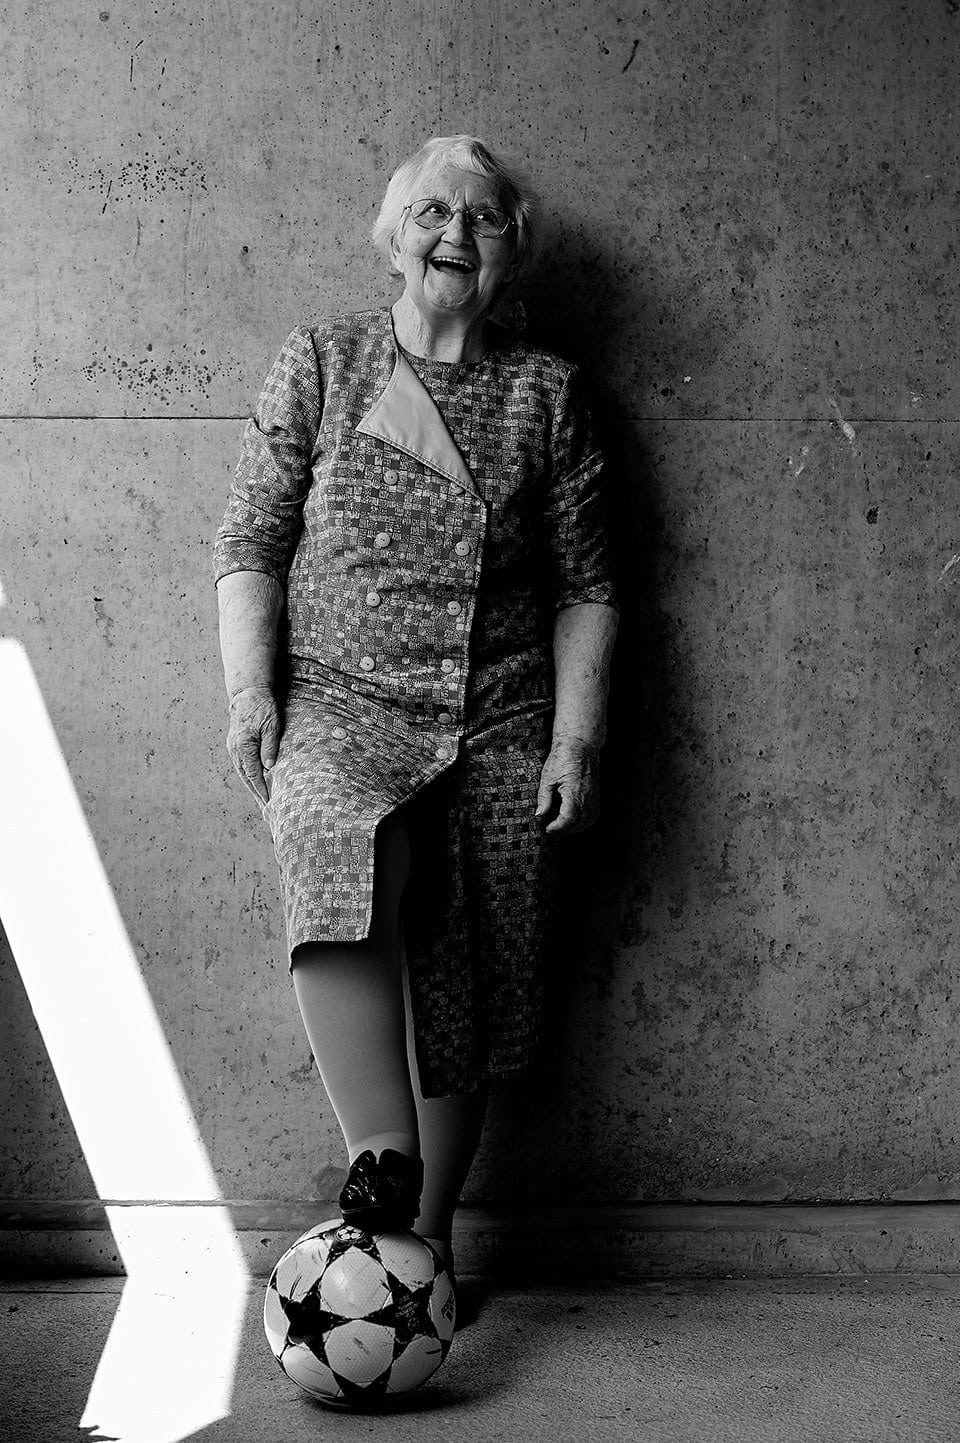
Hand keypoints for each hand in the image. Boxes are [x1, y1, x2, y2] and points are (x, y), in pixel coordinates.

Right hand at [226, 686, 279, 804]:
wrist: (248, 693)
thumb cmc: (262, 707)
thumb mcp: (271, 725)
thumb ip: (270, 746)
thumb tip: (269, 767)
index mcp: (243, 746)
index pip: (253, 774)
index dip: (261, 790)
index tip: (269, 802)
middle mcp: (235, 749)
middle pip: (246, 778)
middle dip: (256, 794)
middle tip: (266, 810)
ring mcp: (233, 748)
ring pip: (243, 773)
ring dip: (252, 788)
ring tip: (262, 802)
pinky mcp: (235, 745)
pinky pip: (242, 766)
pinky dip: (249, 777)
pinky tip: (256, 784)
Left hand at [535, 737, 599, 834]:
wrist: (580, 745)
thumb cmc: (562, 758)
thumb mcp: (547, 777)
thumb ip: (543, 798)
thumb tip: (539, 815)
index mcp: (574, 791)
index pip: (568, 818)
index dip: (557, 827)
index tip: (547, 828)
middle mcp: (587, 796)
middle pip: (578, 823)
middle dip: (564, 830)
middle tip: (550, 828)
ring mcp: (594, 796)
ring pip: (588, 821)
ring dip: (575, 828)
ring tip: (561, 826)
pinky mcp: (596, 794)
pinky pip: (594, 814)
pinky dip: (585, 822)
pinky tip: (575, 821)